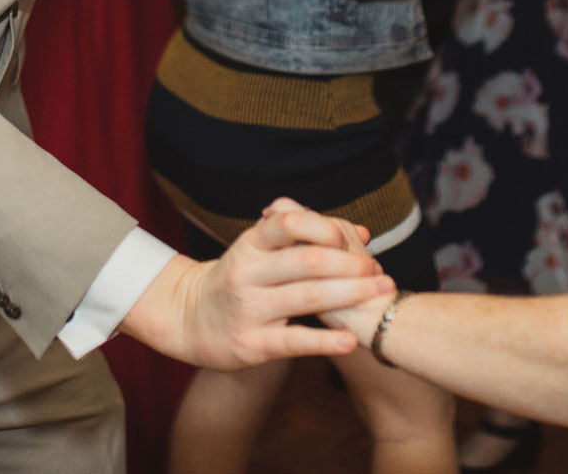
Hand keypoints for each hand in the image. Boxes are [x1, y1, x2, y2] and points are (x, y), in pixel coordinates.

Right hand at [121, 199, 393, 369]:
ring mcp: (249, 308)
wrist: (187, 318)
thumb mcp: (257, 249)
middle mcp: (247, 273)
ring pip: (307, 297)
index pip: (288, 223)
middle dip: (350, 265)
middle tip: (380, 271)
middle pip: (308, 261)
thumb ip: (305, 237)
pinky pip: (294, 342)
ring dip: (350, 295)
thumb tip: (361, 232)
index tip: (353, 239)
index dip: (324, 227)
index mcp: (250, 244)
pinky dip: (325, 341)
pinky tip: (350, 342)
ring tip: (380, 293)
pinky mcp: (252, 343)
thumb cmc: (237, 278)